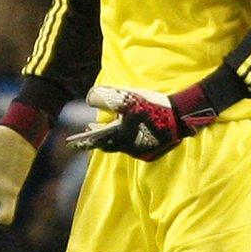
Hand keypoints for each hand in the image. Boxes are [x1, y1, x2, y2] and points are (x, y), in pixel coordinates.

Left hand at [67, 84, 214, 160]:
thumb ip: (104, 97)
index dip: (82, 141)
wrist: (181, 116)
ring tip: (106, 130)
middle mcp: (128, 149)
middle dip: (97, 139)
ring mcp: (141, 153)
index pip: (95, 141)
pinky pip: (134, 149)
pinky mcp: (151, 154)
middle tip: (88, 133)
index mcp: (120, 137)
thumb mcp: (126, 97)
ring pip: (121, 148)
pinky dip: (127, 142)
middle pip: (108, 145)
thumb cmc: (152, 105)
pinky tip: (127, 134)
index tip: (70, 142)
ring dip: (112, 139)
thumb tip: (89, 99)